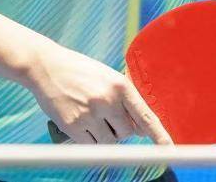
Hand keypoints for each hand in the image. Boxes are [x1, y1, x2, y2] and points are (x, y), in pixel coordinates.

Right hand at [25, 39, 172, 144]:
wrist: (45, 66)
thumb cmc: (79, 71)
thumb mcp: (106, 76)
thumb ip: (123, 99)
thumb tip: (138, 129)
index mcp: (120, 85)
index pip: (144, 115)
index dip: (158, 134)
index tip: (169, 148)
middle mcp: (107, 100)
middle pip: (127, 132)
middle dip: (121, 129)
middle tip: (106, 114)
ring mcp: (90, 114)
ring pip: (109, 141)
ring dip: (105, 135)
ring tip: (91, 115)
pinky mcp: (73, 126)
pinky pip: (91, 145)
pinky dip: (89, 139)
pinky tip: (81, 122)